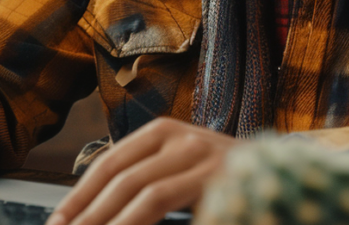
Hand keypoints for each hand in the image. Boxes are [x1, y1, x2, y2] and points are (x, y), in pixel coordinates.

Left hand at [45, 117, 236, 224]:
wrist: (290, 180)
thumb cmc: (227, 184)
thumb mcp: (179, 174)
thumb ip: (146, 183)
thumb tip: (97, 211)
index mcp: (164, 132)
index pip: (108, 163)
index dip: (79, 196)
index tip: (58, 223)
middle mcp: (181, 137)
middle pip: (119, 176)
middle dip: (86, 212)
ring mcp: (203, 156)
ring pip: (141, 192)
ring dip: (108, 221)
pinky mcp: (220, 178)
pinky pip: (164, 201)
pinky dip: (136, 221)